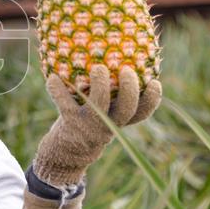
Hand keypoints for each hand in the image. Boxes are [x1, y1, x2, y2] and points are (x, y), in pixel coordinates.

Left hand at [33, 64, 161, 187]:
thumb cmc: (90, 123)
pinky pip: (64, 104)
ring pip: (99, 105)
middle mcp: (108, 124)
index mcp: (120, 121)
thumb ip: (114, 96)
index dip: (152, 99)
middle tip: (126, 70)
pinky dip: (57, 90)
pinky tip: (53, 78)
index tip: (155, 82)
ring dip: (100, 85)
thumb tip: (120, 57)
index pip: (142, 112)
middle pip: (126, 109)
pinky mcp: (70, 122)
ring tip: (98, 67)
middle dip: (129, 89)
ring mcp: (89, 124)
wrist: (68, 152)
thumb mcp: (106, 115)